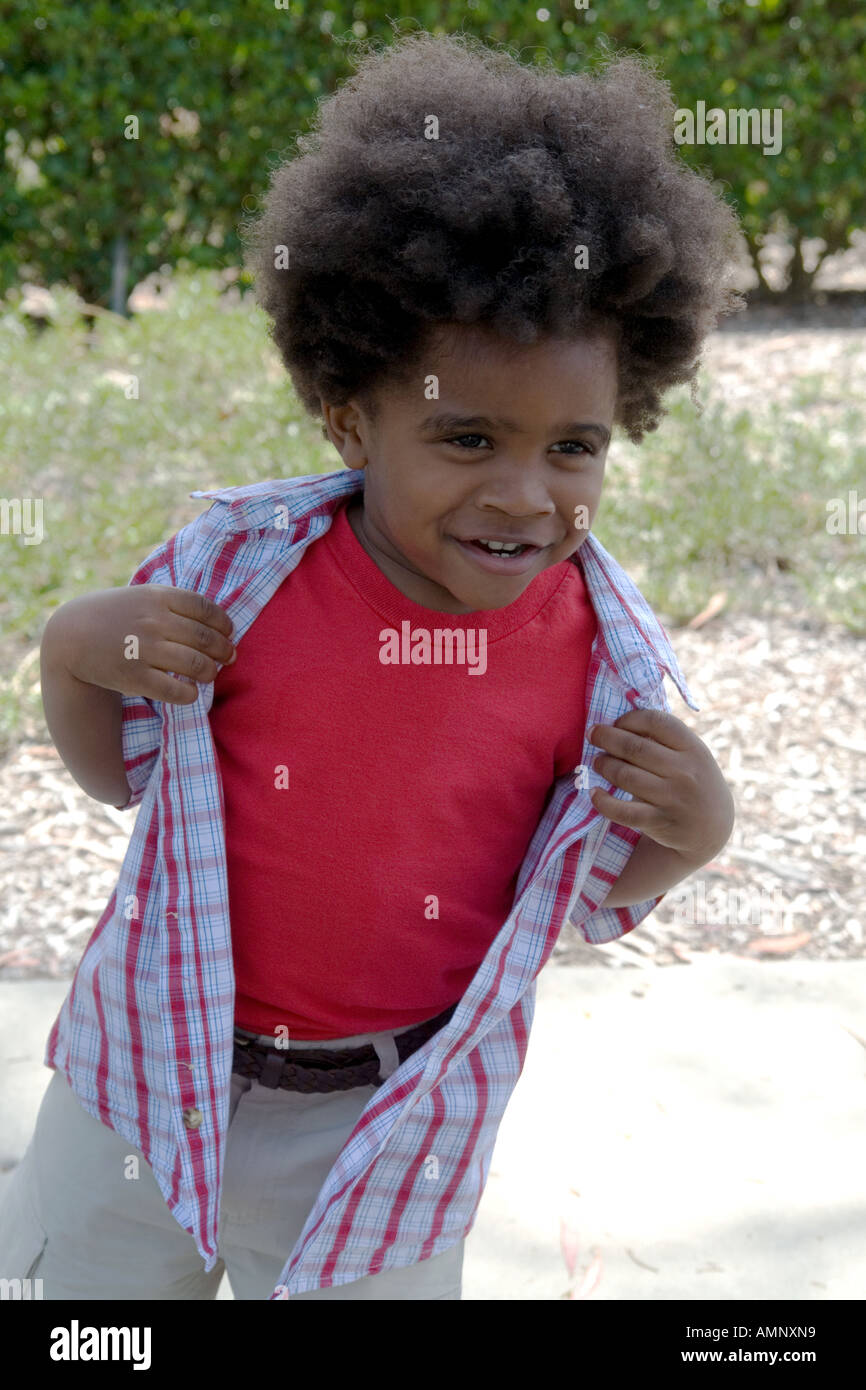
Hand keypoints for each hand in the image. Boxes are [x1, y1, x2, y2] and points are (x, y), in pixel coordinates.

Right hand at [49, 585, 236, 704]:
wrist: (71, 636)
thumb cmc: (114, 615)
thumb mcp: (141, 597)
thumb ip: (173, 603)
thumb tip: (218, 623)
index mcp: (157, 597)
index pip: (205, 609)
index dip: (223, 623)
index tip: (229, 633)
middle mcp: (153, 621)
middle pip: (205, 638)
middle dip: (224, 651)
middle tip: (228, 658)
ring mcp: (144, 649)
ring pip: (197, 665)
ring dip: (210, 672)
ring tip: (209, 674)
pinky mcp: (135, 677)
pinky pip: (176, 691)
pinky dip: (190, 694)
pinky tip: (190, 692)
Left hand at [587, 708, 734, 864]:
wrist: (712, 828)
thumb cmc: (693, 782)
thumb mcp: (692, 757)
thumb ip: (666, 741)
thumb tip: (620, 724)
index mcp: (694, 749)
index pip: (657, 722)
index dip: (630, 719)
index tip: (617, 722)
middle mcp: (685, 772)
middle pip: (636, 747)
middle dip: (607, 737)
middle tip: (593, 735)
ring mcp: (673, 798)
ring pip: (626, 776)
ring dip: (605, 765)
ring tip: (597, 762)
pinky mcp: (660, 822)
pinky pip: (624, 811)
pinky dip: (604, 802)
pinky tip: (595, 793)